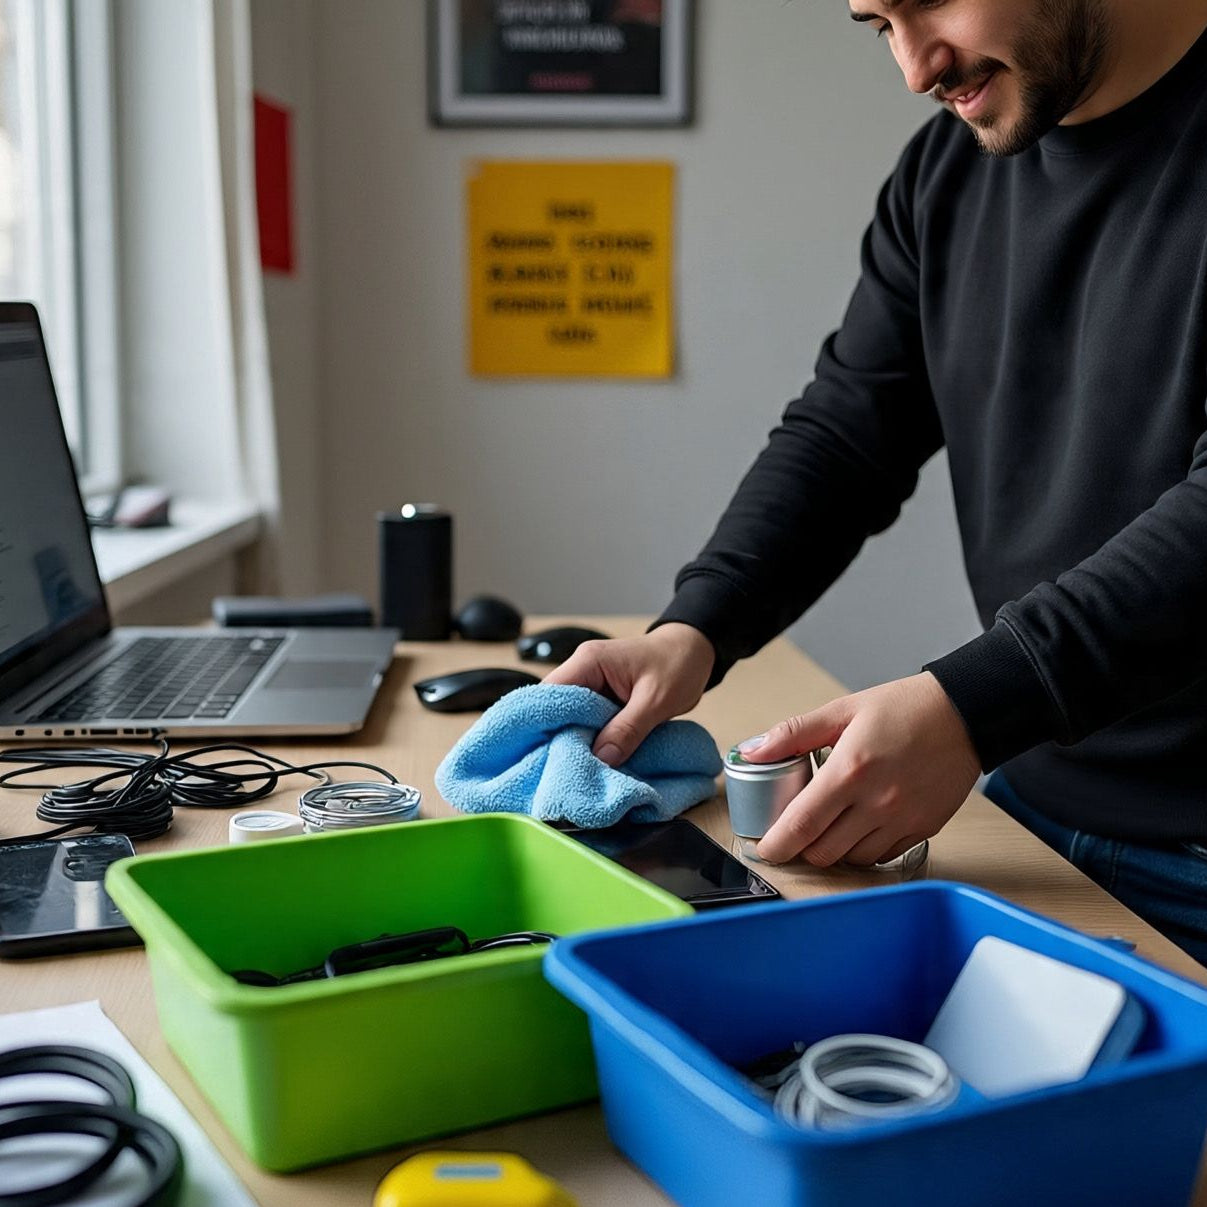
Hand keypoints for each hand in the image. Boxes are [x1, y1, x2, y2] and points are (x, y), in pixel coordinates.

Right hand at [542, 623, 714, 765]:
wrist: (695, 651)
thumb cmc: (679, 664)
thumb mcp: (657, 700)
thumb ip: (628, 729)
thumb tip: (602, 758)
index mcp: (589, 661)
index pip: (551, 694)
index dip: (544, 725)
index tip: (548, 756)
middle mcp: (583, 670)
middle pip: (555, 709)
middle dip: (560, 738)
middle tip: (565, 769)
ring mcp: (591, 684)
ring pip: (570, 718)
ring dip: (576, 741)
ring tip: (576, 769)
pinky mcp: (601, 698)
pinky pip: (587, 721)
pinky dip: (590, 739)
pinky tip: (593, 759)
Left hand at [743, 672, 980, 865]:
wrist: (965, 713)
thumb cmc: (904, 708)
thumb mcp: (842, 710)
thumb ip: (793, 733)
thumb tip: (752, 751)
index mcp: (850, 770)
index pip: (801, 825)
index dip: (776, 845)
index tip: (765, 848)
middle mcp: (877, 802)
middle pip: (822, 851)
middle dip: (801, 848)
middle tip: (795, 832)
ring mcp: (903, 819)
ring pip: (852, 859)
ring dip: (833, 849)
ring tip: (829, 826)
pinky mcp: (924, 829)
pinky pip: (883, 856)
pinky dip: (864, 850)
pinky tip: (858, 827)